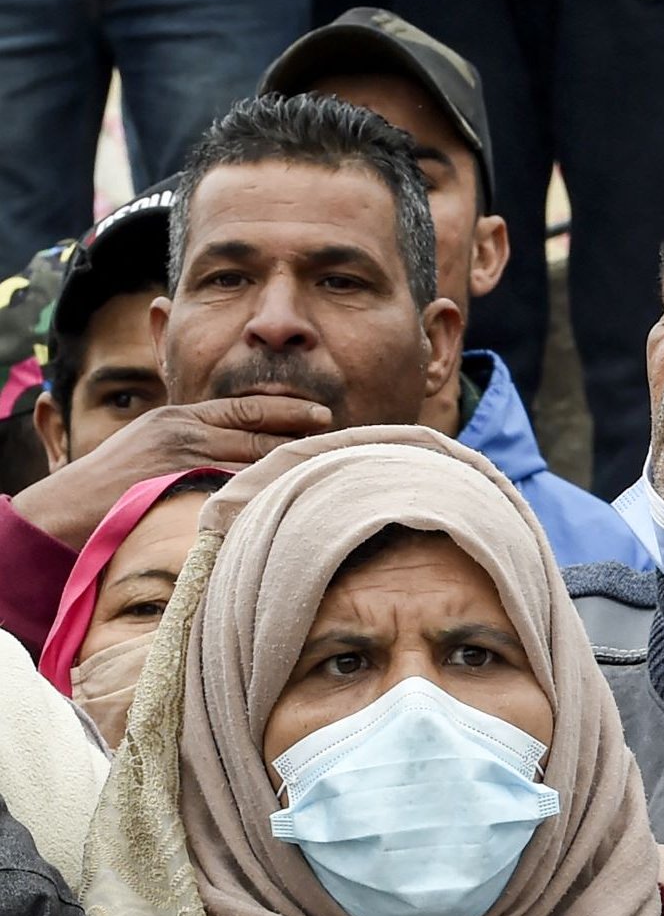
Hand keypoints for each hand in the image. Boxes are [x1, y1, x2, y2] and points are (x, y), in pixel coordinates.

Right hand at [10, 394, 333, 549]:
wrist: (71, 507)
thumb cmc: (117, 483)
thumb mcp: (154, 446)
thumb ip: (195, 442)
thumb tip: (239, 449)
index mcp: (179, 418)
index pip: (244, 407)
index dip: (286, 409)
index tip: (322, 413)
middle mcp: (182, 431)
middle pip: (255, 431)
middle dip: (299, 435)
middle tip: (341, 439)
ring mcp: (179, 459)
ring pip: (249, 458)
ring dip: (289, 464)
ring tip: (329, 466)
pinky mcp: (177, 486)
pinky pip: (231, 489)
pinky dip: (262, 491)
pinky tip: (293, 496)